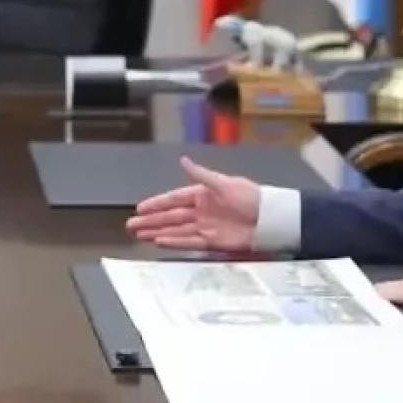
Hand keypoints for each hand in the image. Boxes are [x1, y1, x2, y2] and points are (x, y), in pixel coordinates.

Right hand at [125, 155, 260, 251]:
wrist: (271, 220)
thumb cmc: (252, 198)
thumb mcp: (225, 183)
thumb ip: (201, 175)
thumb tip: (183, 160)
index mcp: (203, 194)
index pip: (174, 199)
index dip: (157, 203)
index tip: (140, 208)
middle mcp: (201, 211)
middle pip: (171, 216)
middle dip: (151, 221)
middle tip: (132, 225)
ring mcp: (206, 227)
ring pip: (176, 230)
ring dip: (158, 232)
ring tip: (140, 235)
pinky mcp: (213, 242)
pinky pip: (189, 242)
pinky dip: (175, 242)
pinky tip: (160, 242)